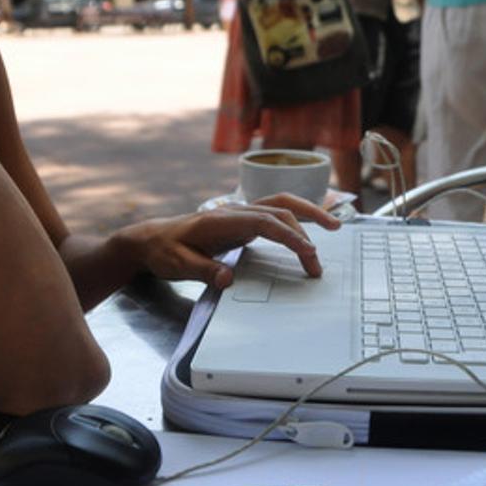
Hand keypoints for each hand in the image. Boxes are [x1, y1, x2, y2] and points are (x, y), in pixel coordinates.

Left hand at [114, 193, 340, 289]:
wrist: (151, 239)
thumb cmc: (164, 251)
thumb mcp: (177, 265)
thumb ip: (203, 271)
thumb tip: (227, 279)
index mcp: (222, 219)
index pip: (266, 222)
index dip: (290, 236)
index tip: (308, 254)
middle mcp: (236, 211)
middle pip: (280, 210)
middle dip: (307, 228)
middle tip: (321, 257)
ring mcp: (240, 213)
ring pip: (281, 206)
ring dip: (308, 214)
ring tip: (334, 225)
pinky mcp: (243, 221)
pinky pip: (275, 215)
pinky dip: (296, 218)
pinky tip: (308, 230)